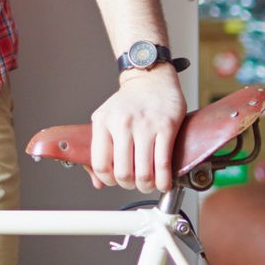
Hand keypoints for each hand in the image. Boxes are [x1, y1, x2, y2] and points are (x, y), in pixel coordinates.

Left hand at [87, 71, 186, 193]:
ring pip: (144, 173)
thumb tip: (98, 182)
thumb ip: (100, 150)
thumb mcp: (106, 119)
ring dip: (147, 186)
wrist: (151, 78)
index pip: (100, 164)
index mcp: (103, 122)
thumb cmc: (128, 103)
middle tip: (135, 182)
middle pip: (123, 173)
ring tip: (149, 183)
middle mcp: (122, 123)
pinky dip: (163, 180)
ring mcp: (145, 125)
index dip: (108, 180)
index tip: (116, 180)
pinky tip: (164, 181)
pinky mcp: (166, 126)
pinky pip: (163, 164)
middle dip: (130, 185)